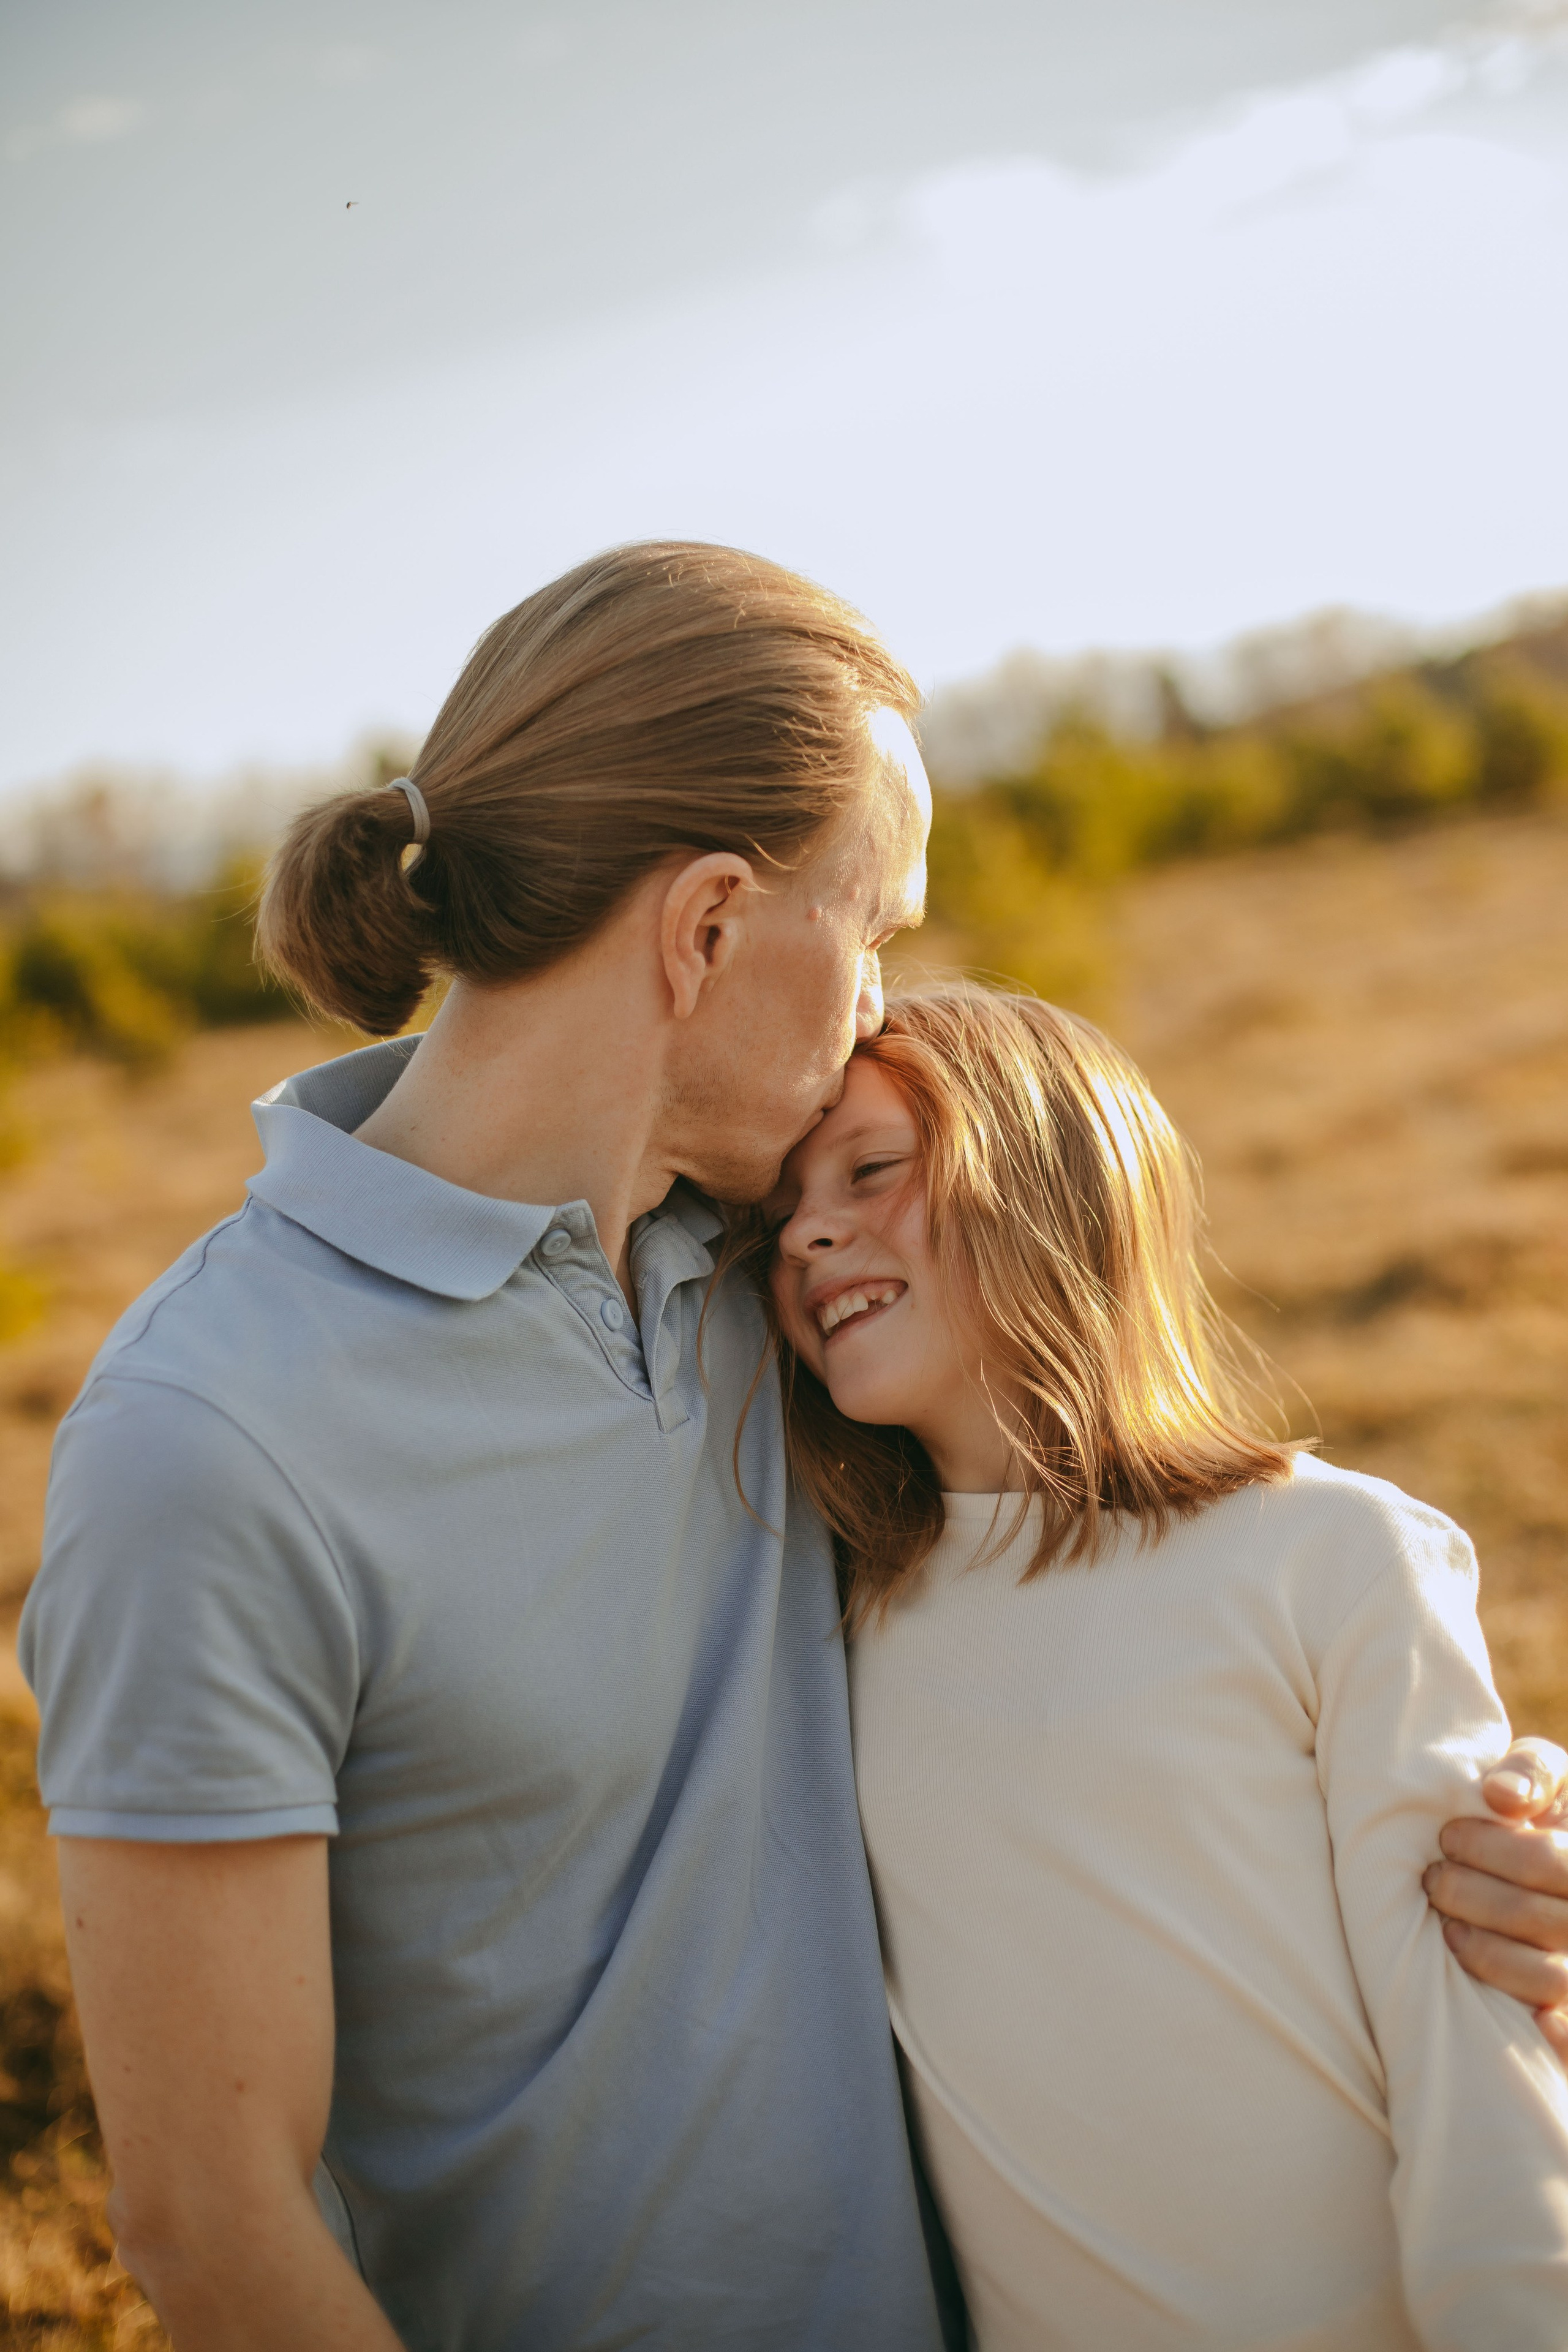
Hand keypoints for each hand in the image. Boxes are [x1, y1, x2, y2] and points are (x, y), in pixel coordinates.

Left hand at [1424, 1738, 1567, 2062]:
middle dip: (1477, 1898)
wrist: (1545, 1864)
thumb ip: (1531, 1773)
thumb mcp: (1544, 1777)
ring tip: (1446, 1930)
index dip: (1494, 1849)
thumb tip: (1499, 1796)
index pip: (1552, 1862)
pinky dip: (1562, 2036)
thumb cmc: (1537, 1811)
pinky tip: (1536, 2023)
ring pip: (1551, 1979)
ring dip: (1491, 1956)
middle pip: (1543, 1919)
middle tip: (1433, 1881)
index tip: (1446, 1837)